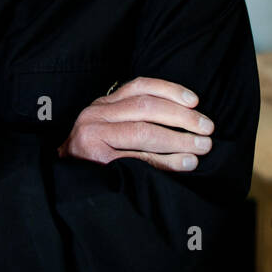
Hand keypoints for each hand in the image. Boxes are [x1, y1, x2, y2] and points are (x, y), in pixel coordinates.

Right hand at [57, 77, 214, 171]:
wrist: (64, 184)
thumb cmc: (95, 156)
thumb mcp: (112, 129)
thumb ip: (137, 119)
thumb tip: (186, 119)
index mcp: (103, 104)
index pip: (140, 87)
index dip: (170, 90)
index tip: (195, 100)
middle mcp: (96, 114)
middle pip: (146, 107)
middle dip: (182, 117)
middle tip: (207, 127)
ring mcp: (94, 137)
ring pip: (144, 132)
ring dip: (179, 139)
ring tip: (202, 146)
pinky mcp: (97, 161)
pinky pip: (139, 158)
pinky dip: (167, 161)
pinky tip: (186, 163)